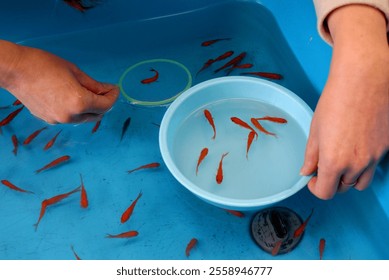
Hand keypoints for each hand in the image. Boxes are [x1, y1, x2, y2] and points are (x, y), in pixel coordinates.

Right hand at [1, 41, 118, 123]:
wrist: (14, 70)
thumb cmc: (43, 65)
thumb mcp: (75, 72)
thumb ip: (94, 85)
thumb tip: (107, 90)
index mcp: (79, 103)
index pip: (106, 106)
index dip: (113, 96)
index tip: (115, 89)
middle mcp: (70, 116)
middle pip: (97, 115)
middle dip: (103, 104)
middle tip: (104, 91)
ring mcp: (58, 120)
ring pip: (83, 118)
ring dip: (89, 108)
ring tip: (87, 91)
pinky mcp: (48, 120)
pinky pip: (69, 117)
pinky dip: (75, 110)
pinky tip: (71, 96)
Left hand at [300, 5, 388, 198]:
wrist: (364, 80)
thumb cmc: (336, 101)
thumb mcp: (315, 130)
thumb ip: (311, 156)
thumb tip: (306, 172)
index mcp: (334, 161)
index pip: (325, 192)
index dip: (316, 189)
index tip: (312, 180)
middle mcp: (356, 164)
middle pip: (343, 189)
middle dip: (331, 182)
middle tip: (324, 167)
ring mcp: (374, 157)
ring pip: (360, 181)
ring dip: (348, 177)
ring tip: (341, 159)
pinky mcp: (386, 148)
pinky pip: (373, 166)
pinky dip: (363, 164)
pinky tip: (356, 146)